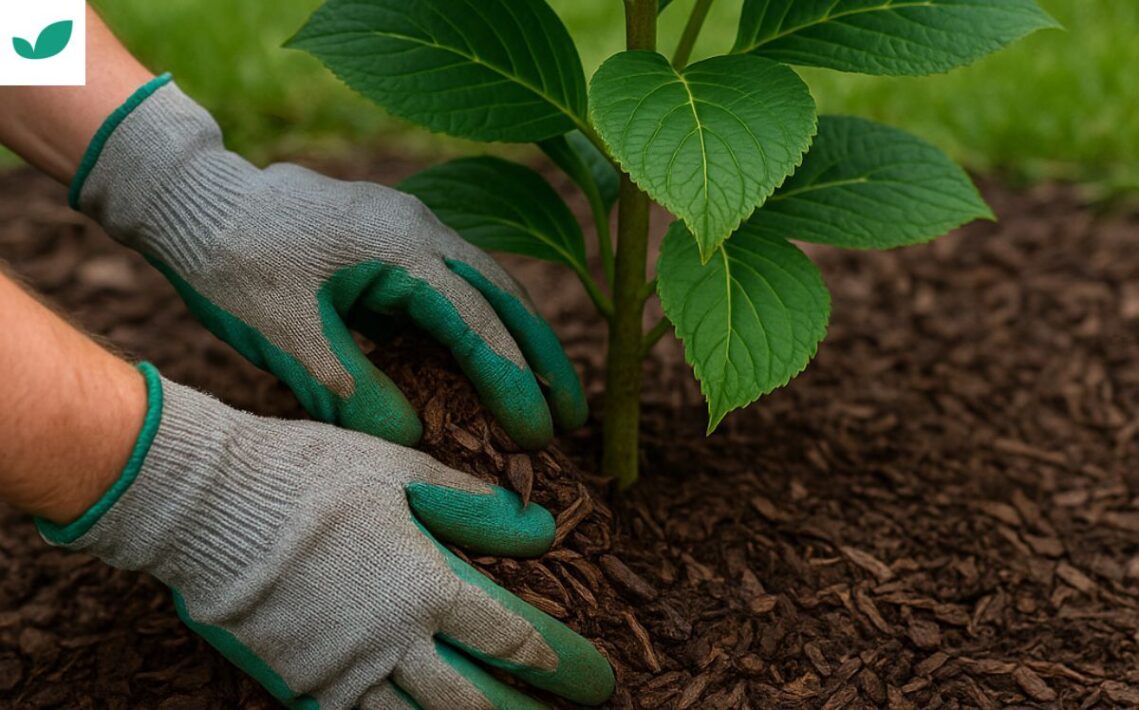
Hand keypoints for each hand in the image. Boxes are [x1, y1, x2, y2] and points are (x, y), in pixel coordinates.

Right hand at [38, 364, 613, 707]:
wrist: (206, 505)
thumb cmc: (307, 475)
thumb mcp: (399, 470)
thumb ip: (473, 504)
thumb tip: (543, 526)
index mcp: (425, 585)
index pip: (513, 637)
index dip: (562, 664)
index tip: (595, 680)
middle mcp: (392, 641)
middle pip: (478, 700)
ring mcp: (345, 672)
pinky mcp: (302, 687)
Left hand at [73, 77, 586, 449]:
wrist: (193, 199)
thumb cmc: (234, 263)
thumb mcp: (287, 338)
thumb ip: (352, 390)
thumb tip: (412, 436)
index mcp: (402, 249)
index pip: (476, 326)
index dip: (513, 384)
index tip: (541, 434)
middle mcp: (421, 229)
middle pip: (506, 297)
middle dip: (545, 358)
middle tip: (577, 415)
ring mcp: (411, 225)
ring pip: (488, 285)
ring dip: (522, 337)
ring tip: (551, 390)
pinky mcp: (395, 234)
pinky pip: (457, 280)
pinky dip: (485, 321)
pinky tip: (490, 354)